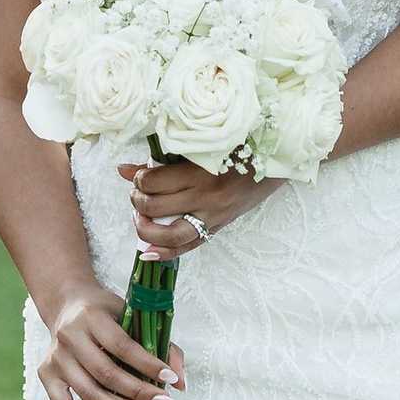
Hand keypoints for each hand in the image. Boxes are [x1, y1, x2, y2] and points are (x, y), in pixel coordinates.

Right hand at [38, 284, 184, 399]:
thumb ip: (162, 344)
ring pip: (88, 392)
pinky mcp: (46, 373)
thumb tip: (180, 382)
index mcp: (92, 316)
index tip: (170, 380)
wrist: (68, 304)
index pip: (122, 345)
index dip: (147, 364)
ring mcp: (55, 357)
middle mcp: (69, 336)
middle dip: (138, 392)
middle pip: (106, 373)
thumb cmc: (107, 313)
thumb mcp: (133, 316)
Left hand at [120, 159, 280, 254]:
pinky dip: (166, 253)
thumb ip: (164, 157)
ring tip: (140, 218)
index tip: (139, 174)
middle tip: (136, 194)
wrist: (276, 161)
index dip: (139, 179)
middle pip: (156, 207)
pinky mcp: (219, 227)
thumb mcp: (202, 146)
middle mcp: (207, 197)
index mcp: (201, 171)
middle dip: (137, 202)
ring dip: (146, 230)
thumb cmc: (240, 146)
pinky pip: (189, 246)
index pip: (154, 182)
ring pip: (170, 234)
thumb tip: (123, 169)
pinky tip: (148, 253)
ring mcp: (214, 215)